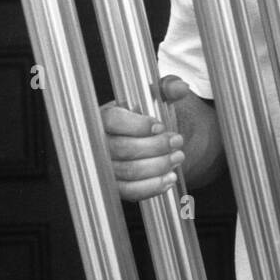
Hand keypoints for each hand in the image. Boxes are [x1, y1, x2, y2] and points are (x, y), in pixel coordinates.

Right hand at [101, 75, 189, 201]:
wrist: (149, 141)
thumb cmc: (148, 118)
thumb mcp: (156, 99)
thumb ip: (167, 88)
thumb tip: (180, 88)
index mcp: (104, 117)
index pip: (113, 121)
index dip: (138, 125)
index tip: (160, 126)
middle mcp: (100, 142)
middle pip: (124, 149)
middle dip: (157, 147)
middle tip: (178, 141)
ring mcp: (105, 166)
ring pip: (130, 171)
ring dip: (159, 166)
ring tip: (178, 157)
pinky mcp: (115, 186)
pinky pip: (131, 191)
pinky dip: (153, 186)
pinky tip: (169, 177)